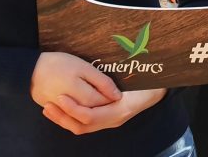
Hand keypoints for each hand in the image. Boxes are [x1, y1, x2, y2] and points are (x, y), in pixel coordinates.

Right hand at [30, 52, 120, 108]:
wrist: (30, 68)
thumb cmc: (59, 63)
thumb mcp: (83, 67)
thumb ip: (101, 81)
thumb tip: (116, 95)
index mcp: (76, 90)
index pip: (99, 101)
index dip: (110, 99)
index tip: (121, 94)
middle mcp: (67, 104)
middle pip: (91, 109)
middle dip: (103, 105)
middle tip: (113, 98)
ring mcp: (58, 109)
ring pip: (80, 115)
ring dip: (91, 109)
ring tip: (99, 101)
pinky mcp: (51, 110)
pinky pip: (68, 116)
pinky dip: (78, 112)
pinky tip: (85, 105)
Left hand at [42, 88, 166, 134]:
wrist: (159, 90)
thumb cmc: (149, 83)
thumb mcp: (137, 80)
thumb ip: (117, 83)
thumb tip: (102, 80)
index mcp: (118, 111)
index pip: (90, 116)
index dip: (73, 108)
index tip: (60, 97)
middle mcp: (112, 120)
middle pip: (82, 126)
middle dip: (63, 117)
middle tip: (48, 104)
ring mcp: (110, 121)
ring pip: (82, 127)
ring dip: (64, 118)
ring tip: (49, 107)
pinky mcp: (106, 118)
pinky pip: (86, 122)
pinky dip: (71, 116)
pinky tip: (62, 108)